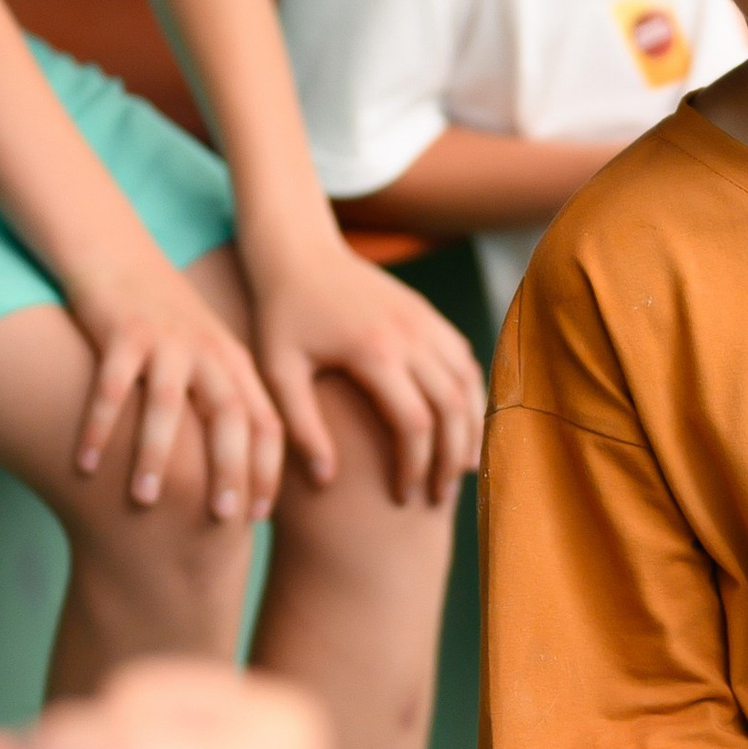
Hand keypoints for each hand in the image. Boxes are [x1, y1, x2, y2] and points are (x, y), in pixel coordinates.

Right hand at [68, 245, 286, 521]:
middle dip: (229, 468)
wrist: (118, 254)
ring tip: (146, 500)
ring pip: (167, 404)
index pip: (265, 422)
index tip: (259, 517)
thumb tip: (235, 476)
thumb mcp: (208, 356)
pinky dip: (98, 425)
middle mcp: (208, 352)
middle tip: (221, 519)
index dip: (267, 470)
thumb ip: (225, 403)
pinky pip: (110, 386)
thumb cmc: (164, 323)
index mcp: (235, 364)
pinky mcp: (122, 331)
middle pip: (229, 415)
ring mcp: (166, 341)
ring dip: (158, 454)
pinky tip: (84, 463)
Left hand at [249, 227, 485, 503]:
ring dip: (470, 430)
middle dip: (450, 459)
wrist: (299, 251)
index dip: (415, 467)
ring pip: (468, 384)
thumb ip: (300, 427)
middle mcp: (410, 335)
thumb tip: (326, 482)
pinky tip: (461, 426)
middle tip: (438, 497)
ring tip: (461, 469)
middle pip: (453, 409)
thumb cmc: (281, 315)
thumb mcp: (277, 372)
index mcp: (374, 351)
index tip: (403, 496)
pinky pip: (465, 360)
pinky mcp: (429, 314)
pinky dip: (470, 396)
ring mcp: (426, 321)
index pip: (414, 424)